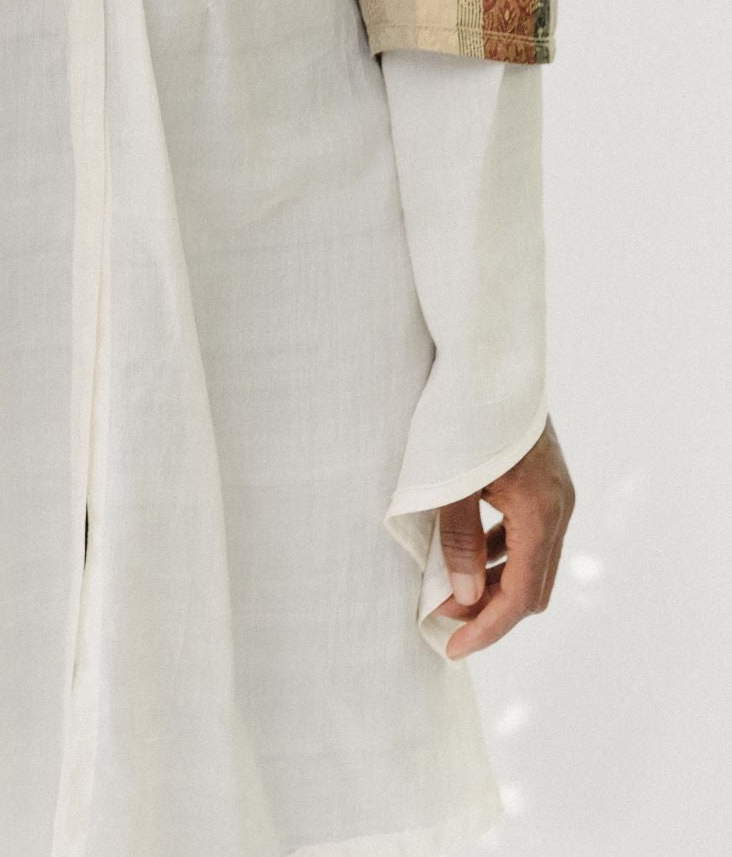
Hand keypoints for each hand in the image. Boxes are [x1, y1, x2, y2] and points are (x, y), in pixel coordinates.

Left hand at [433, 413, 574, 657]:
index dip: (486, 628)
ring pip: (531, 561)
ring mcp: (556, 492)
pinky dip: (499, 553)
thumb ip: (456, 541)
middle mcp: (558, 507)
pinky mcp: (544, 479)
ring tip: (448, 594)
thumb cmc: (461, 413)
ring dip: (494, 583)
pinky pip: (527, 533)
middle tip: (445, 624)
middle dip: (492, 611)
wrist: (487, 356)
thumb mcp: (450, 481)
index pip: (519, 596)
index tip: (451, 647)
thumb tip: (461, 600)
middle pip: (532, 586)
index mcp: (539, 512)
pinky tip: (464, 553)